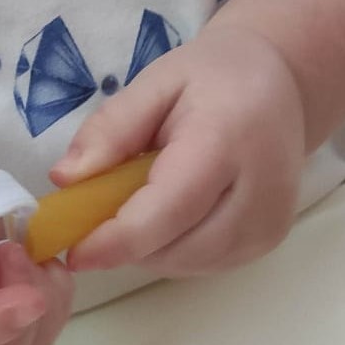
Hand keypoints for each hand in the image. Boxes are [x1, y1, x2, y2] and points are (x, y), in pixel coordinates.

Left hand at [50, 24, 305, 276]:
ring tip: (143, 200)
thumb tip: (65, 179)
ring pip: (185, 263)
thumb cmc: (213, 79)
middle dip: (126, 243)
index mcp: (225, 142)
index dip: (115, 240)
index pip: (166, 211)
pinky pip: (202, 264)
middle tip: (98, 213)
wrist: (280, 86)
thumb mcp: (155, 83)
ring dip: (148, 248)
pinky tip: (172, 213)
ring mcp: (267, 224)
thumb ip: (111, 128)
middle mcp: (258, 192)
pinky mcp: (268, 242)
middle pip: (174, 247)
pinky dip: (173, 249)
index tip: (72, 252)